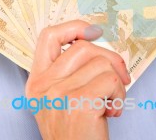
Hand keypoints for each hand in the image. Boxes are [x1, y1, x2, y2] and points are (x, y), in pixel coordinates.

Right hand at [25, 20, 130, 139]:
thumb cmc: (74, 134)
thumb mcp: (58, 99)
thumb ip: (66, 72)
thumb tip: (93, 40)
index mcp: (36, 81)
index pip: (47, 36)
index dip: (72, 27)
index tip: (92, 32)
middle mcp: (43, 86)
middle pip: (82, 47)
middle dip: (109, 58)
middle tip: (120, 76)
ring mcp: (58, 95)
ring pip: (101, 63)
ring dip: (116, 82)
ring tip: (111, 101)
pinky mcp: (78, 105)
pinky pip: (110, 80)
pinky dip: (120, 94)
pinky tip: (112, 111)